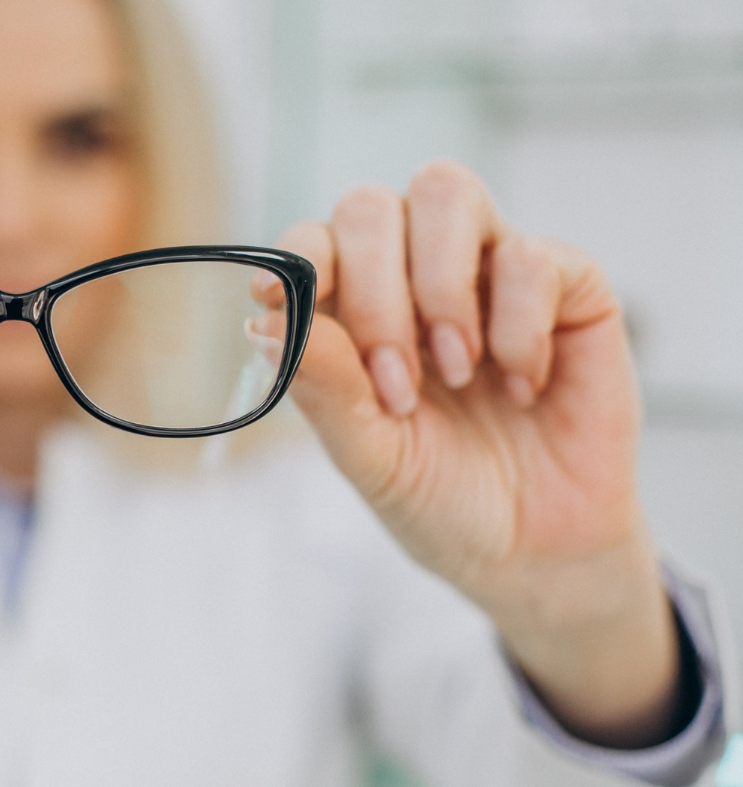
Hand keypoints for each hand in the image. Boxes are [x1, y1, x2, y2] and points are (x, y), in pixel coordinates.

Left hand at [272, 161, 678, 746]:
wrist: (536, 551)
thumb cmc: (441, 498)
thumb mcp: (369, 455)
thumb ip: (322, 385)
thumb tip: (263, 321)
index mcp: (354, 312)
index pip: (314, 242)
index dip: (298, 257)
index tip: (278, 296)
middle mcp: (415, 275)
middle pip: (370, 207)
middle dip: (373, 293)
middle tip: (397, 386)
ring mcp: (489, 270)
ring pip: (444, 192)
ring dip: (438, 287)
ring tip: (455, 374)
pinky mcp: (567, 283)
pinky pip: (529, 254)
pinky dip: (518, 327)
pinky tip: (522, 387)